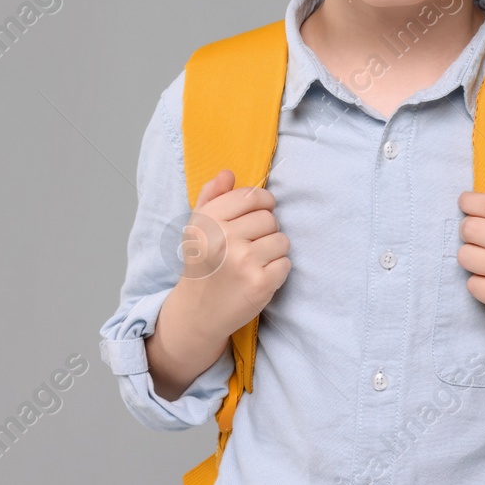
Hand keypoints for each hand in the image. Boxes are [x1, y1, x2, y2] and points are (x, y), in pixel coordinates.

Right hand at [178, 168, 291, 339]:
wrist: (198, 311)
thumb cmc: (202, 264)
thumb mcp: (198, 227)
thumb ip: (212, 197)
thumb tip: (228, 173)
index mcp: (209, 221)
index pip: (253, 196)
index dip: (262, 203)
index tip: (257, 214)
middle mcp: (224, 239)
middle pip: (270, 218)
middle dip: (265, 230)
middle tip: (249, 245)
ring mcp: (243, 262)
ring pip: (282, 240)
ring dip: (273, 250)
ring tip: (253, 261)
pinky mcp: (260, 283)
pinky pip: (286, 263)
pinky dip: (277, 270)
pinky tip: (258, 276)